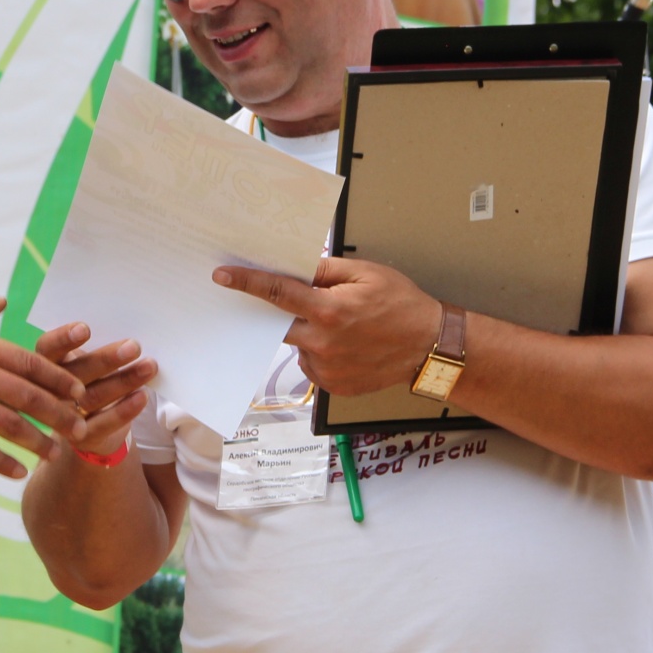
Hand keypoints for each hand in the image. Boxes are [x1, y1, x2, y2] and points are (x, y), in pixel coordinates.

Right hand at [0, 297, 86, 477]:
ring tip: (55, 454)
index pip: (30, 362)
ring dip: (38, 442)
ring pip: (11, 425)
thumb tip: (3, 300)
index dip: (59, 379)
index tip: (79, 393)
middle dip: (60, 414)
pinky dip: (1, 462)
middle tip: (81, 429)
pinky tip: (17, 472)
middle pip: (30, 396)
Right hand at [34, 323, 158, 457]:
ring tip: (149, 367)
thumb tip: (125, 340)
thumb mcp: (84, 363)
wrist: (87, 428)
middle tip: (134, 347)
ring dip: (124, 381)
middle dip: (106, 359)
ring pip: (93, 396)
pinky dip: (124, 410)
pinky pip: (104, 423)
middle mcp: (48, 390)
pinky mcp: (80, 437)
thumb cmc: (88, 381)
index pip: (48, 348)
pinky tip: (142, 397)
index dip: (63, 339)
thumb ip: (95, 352)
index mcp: (44, 363)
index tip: (85, 329)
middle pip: (75, 373)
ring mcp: (63, 416)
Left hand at [213, 258, 442, 396]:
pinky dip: (320, 353)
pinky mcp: (333, 386)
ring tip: (343, 327)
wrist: (429, 346)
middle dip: (285, 312)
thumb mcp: (366, 274)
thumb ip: (325, 270)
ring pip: (298, 346)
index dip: (247, 283)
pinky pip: (312, 365)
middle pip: (280, 324)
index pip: (276, 293)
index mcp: (329, 310)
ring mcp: (327, 369)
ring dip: (308, 333)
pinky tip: (346, 346)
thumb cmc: (402, 305)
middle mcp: (322, 343)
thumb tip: (294, 266)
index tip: (222, 276)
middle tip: (306, 304)